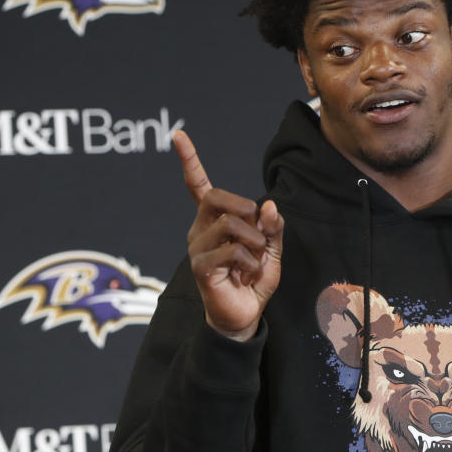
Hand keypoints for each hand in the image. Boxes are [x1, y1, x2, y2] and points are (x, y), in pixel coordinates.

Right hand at [173, 130, 283, 340]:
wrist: (244, 316)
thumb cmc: (253, 280)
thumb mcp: (271, 249)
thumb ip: (272, 226)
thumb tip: (268, 205)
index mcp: (213, 220)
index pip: (197, 185)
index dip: (190, 160)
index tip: (179, 135)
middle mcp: (199, 229)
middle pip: (216, 196)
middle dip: (245, 206)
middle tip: (259, 230)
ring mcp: (197, 248)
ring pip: (230, 223)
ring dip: (255, 240)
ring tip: (255, 259)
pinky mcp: (200, 267)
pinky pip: (232, 250)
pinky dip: (251, 261)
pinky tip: (247, 274)